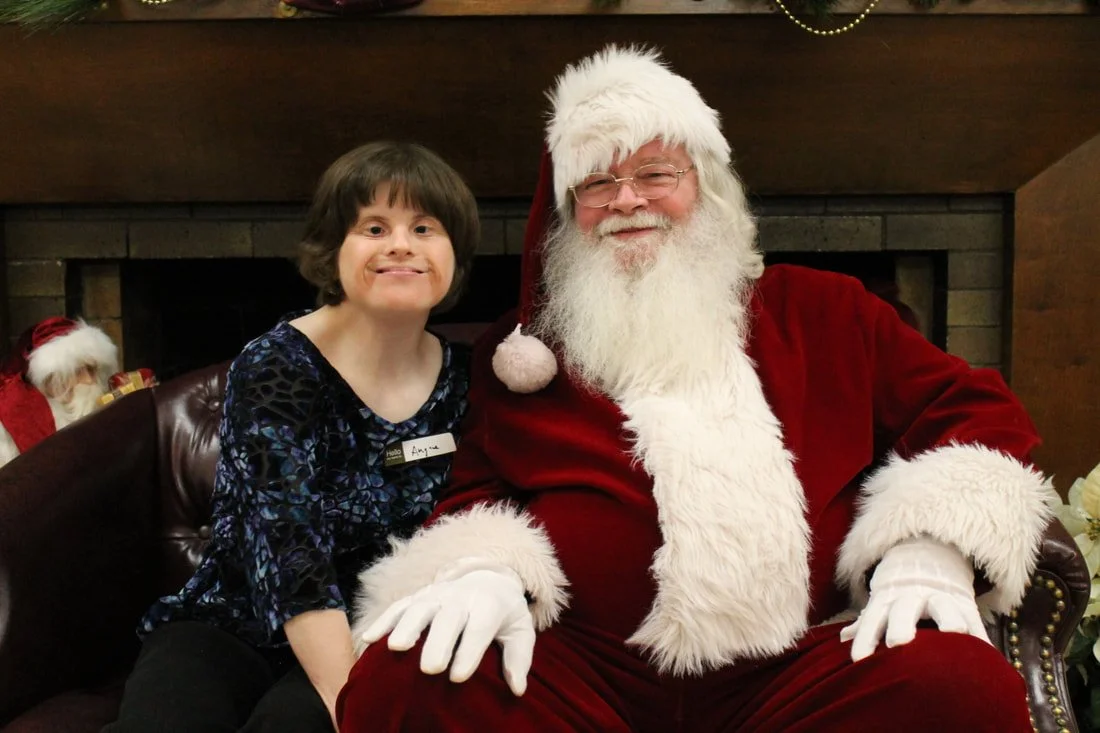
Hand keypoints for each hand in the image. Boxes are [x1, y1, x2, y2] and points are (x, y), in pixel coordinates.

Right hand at [360, 565, 534, 695]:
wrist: (488, 576)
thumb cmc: (504, 613)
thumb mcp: (521, 630)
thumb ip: (518, 658)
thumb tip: (517, 689)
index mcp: (488, 604)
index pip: (479, 628)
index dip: (469, 651)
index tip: (458, 677)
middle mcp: (460, 596)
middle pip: (448, 617)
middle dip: (438, 641)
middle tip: (429, 669)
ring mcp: (437, 593)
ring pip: (419, 607)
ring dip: (406, 626)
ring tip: (395, 649)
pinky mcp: (418, 595)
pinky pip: (398, 605)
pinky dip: (383, 620)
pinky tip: (368, 638)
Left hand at [840, 536, 988, 661]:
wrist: (928, 557)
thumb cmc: (899, 593)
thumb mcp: (880, 602)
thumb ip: (865, 623)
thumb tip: (843, 637)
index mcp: (887, 599)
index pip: (872, 619)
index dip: (864, 639)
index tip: (858, 661)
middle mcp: (912, 597)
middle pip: (904, 609)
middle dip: (900, 625)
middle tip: (897, 643)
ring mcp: (940, 597)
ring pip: (944, 607)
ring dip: (948, 619)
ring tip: (955, 633)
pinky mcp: (964, 602)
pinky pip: (973, 618)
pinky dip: (979, 635)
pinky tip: (986, 652)